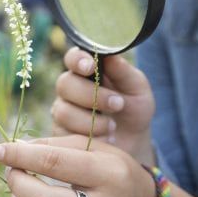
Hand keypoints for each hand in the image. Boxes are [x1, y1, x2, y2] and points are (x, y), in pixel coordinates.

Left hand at [0, 136, 156, 196]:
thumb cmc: (110, 171)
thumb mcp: (92, 148)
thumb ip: (53, 146)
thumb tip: (12, 151)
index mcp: (110, 174)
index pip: (55, 163)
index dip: (21, 156)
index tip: (0, 151)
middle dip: (18, 185)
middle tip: (13, 174)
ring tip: (18, 196)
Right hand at [52, 47, 155, 164]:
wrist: (133, 141)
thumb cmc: (133, 108)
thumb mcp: (137, 89)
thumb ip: (123, 72)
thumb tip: (110, 56)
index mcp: (86, 70)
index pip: (72, 58)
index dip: (77, 60)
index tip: (90, 67)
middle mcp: (70, 88)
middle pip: (64, 84)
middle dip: (92, 95)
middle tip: (118, 104)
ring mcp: (63, 111)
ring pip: (64, 112)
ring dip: (92, 121)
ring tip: (113, 126)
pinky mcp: (61, 134)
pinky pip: (65, 135)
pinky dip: (89, 137)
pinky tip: (105, 139)